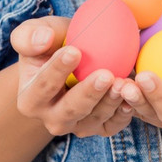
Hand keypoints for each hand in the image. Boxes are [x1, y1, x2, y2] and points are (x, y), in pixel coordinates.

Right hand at [10, 16, 132, 137]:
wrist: (71, 60)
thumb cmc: (50, 44)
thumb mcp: (33, 33)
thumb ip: (29, 36)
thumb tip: (43, 40)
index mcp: (30, 99)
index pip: (43, 85)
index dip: (57, 70)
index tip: (74, 51)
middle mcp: (51, 118)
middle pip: (70, 109)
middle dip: (88, 93)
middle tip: (106, 74)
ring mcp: (76, 126)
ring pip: (94, 119)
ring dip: (110, 102)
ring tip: (123, 82)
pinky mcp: (98, 128)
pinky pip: (111, 126)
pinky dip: (123, 115)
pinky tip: (132, 99)